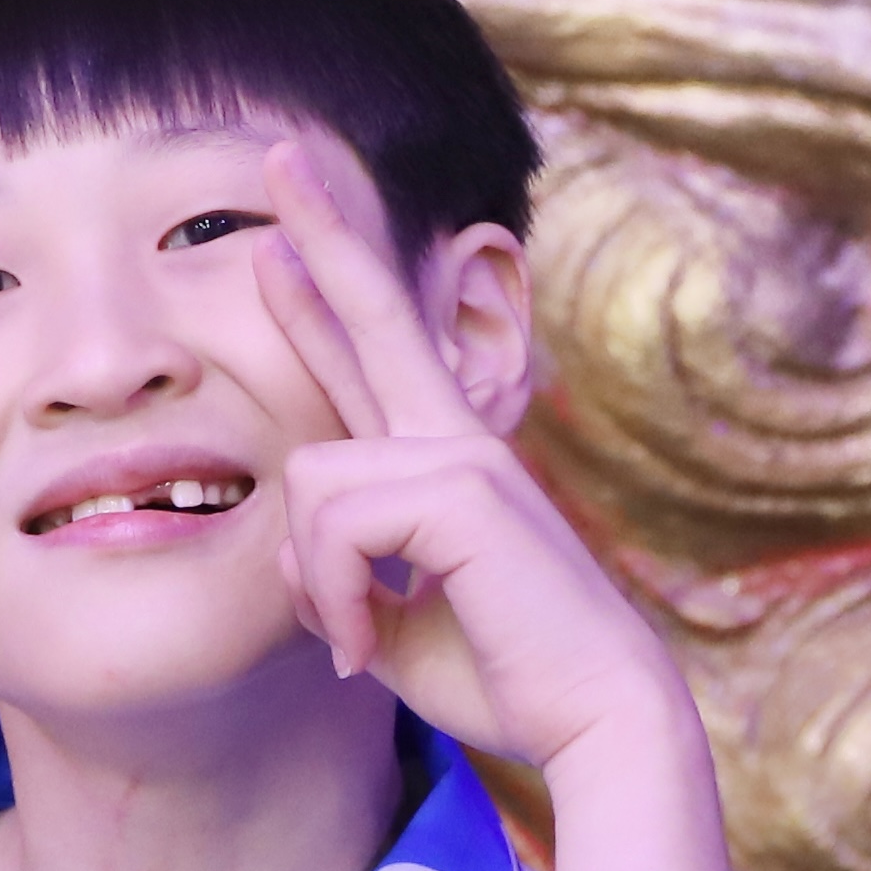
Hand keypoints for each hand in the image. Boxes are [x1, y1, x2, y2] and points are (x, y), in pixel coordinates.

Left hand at [249, 140, 687, 782]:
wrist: (594, 720)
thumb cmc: (508, 680)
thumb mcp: (393, 626)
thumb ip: (340, 576)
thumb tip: (296, 554)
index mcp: (446, 466)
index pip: (375, 360)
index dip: (325, 299)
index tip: (280, 244)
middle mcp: (456, 441)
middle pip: (377, 310)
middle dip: (323, 229)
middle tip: (276, 151)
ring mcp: (462, 455)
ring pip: (312, 480)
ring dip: (317, 582)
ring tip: (360, 641)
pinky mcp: (462, 489)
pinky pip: (334, 523)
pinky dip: (337, 598)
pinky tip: (368, 647)